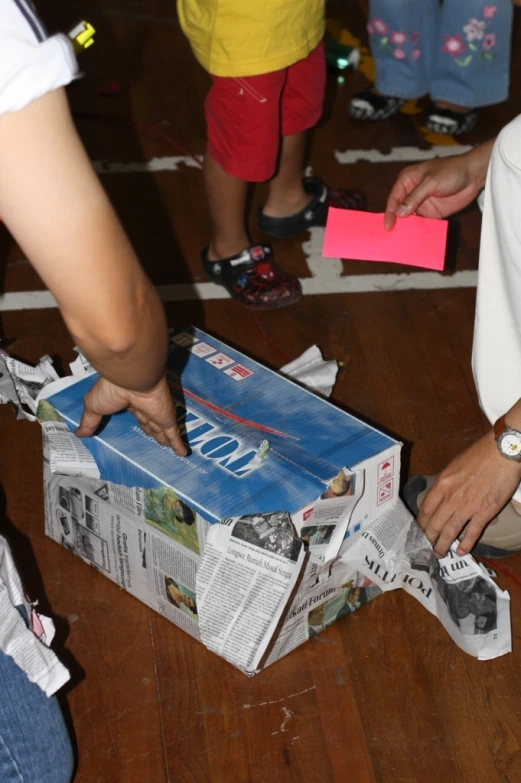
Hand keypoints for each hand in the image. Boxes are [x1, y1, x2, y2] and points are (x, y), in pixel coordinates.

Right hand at [75, 375, 187, 455]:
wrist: (130, 378)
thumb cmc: (110, 389)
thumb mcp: (93, 407)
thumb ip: (89, 421)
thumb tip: (78, 434)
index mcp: (127, 400)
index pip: (133, 412)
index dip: (137, 420)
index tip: (138, 427)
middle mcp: (144, 406)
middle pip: (149, 421)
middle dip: (151, 429)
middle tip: (155, 439)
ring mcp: (157, 412)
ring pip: (161, 428)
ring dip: (164, 436)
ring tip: (166, 445)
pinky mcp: (167, 419)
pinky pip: (174, 434)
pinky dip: (179, 445)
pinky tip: (184, 453)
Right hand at [383, 144, 491, 230]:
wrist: (474, 174)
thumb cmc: (451, 171)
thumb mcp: (431, 182)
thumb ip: (415, 197)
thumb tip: (399, 213)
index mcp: (407, 181)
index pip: (394, 199)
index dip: (390, 213)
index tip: (389, 226)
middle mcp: (411, 193)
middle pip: (399, 211)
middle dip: (396, 223)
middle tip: (391, 237)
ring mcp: (421, 204)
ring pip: (409, 219)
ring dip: (407, 229)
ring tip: (401, 241)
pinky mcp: (432, 214)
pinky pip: (422, 224)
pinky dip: (419, 231)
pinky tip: (416, 239)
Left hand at [418, 431, 520, 557]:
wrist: (501, 452)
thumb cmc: (478, 455)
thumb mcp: (453, 466)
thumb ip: (445, 484)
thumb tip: (439, 497)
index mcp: (441, 484)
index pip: (425, 509)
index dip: (420, 523)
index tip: (417, 531)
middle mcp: (451, 497)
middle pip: (434, 523)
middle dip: (427, 538)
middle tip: (423, 548)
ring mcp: (467, 506)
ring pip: (450, 531)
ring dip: (442, 545)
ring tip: (438, 554)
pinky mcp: (484, 512)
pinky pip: (472, 532)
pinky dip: (465, 544)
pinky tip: (461, 552)